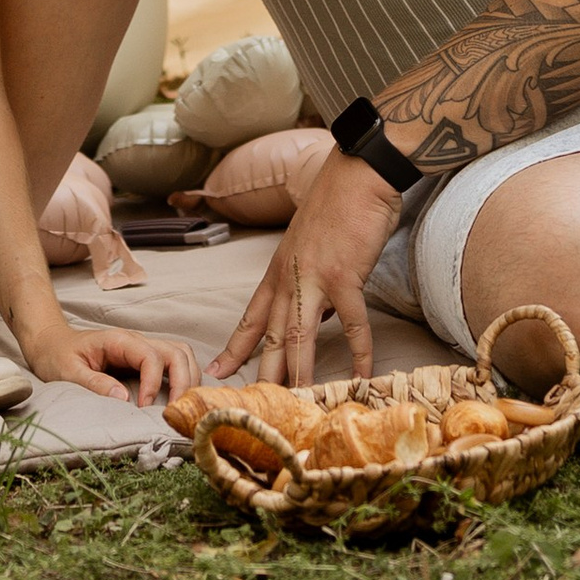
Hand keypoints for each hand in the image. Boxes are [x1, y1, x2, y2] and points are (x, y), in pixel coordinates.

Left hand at [21, 311, 200, 411]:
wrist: (51, 343)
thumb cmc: (58, 355)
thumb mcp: (68, 371)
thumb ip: (94, 383)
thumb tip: (124, 398)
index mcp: (119, 341)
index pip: (151, 356)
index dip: (153, 383)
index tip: (144, 407)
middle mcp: (136, 341)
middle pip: (176, 352)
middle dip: (183, 381)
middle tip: (177, 412)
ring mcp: (143, 349)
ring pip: (181, 354)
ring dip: (189, 379)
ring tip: (183, 407)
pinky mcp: (145, 359)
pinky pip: (175, 363)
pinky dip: (185, 378)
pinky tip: (181, 399)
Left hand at [210, 150, 403, 386]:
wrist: (357, 173)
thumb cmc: (337, 205)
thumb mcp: (309, 246)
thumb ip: (309, 283)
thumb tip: (322, 316)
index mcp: (278, 271)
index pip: (251, 317)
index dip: (235, 347)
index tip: (218, 372)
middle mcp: (289, 278)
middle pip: (272, 335)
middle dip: (263, 373)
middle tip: (255, 406)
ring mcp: (315, 278)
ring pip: (301, 336)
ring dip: (299, 372)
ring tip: (296, 403)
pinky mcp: (345, 277)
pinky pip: (352, 325)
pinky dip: (358, 352)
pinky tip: (362, 375)